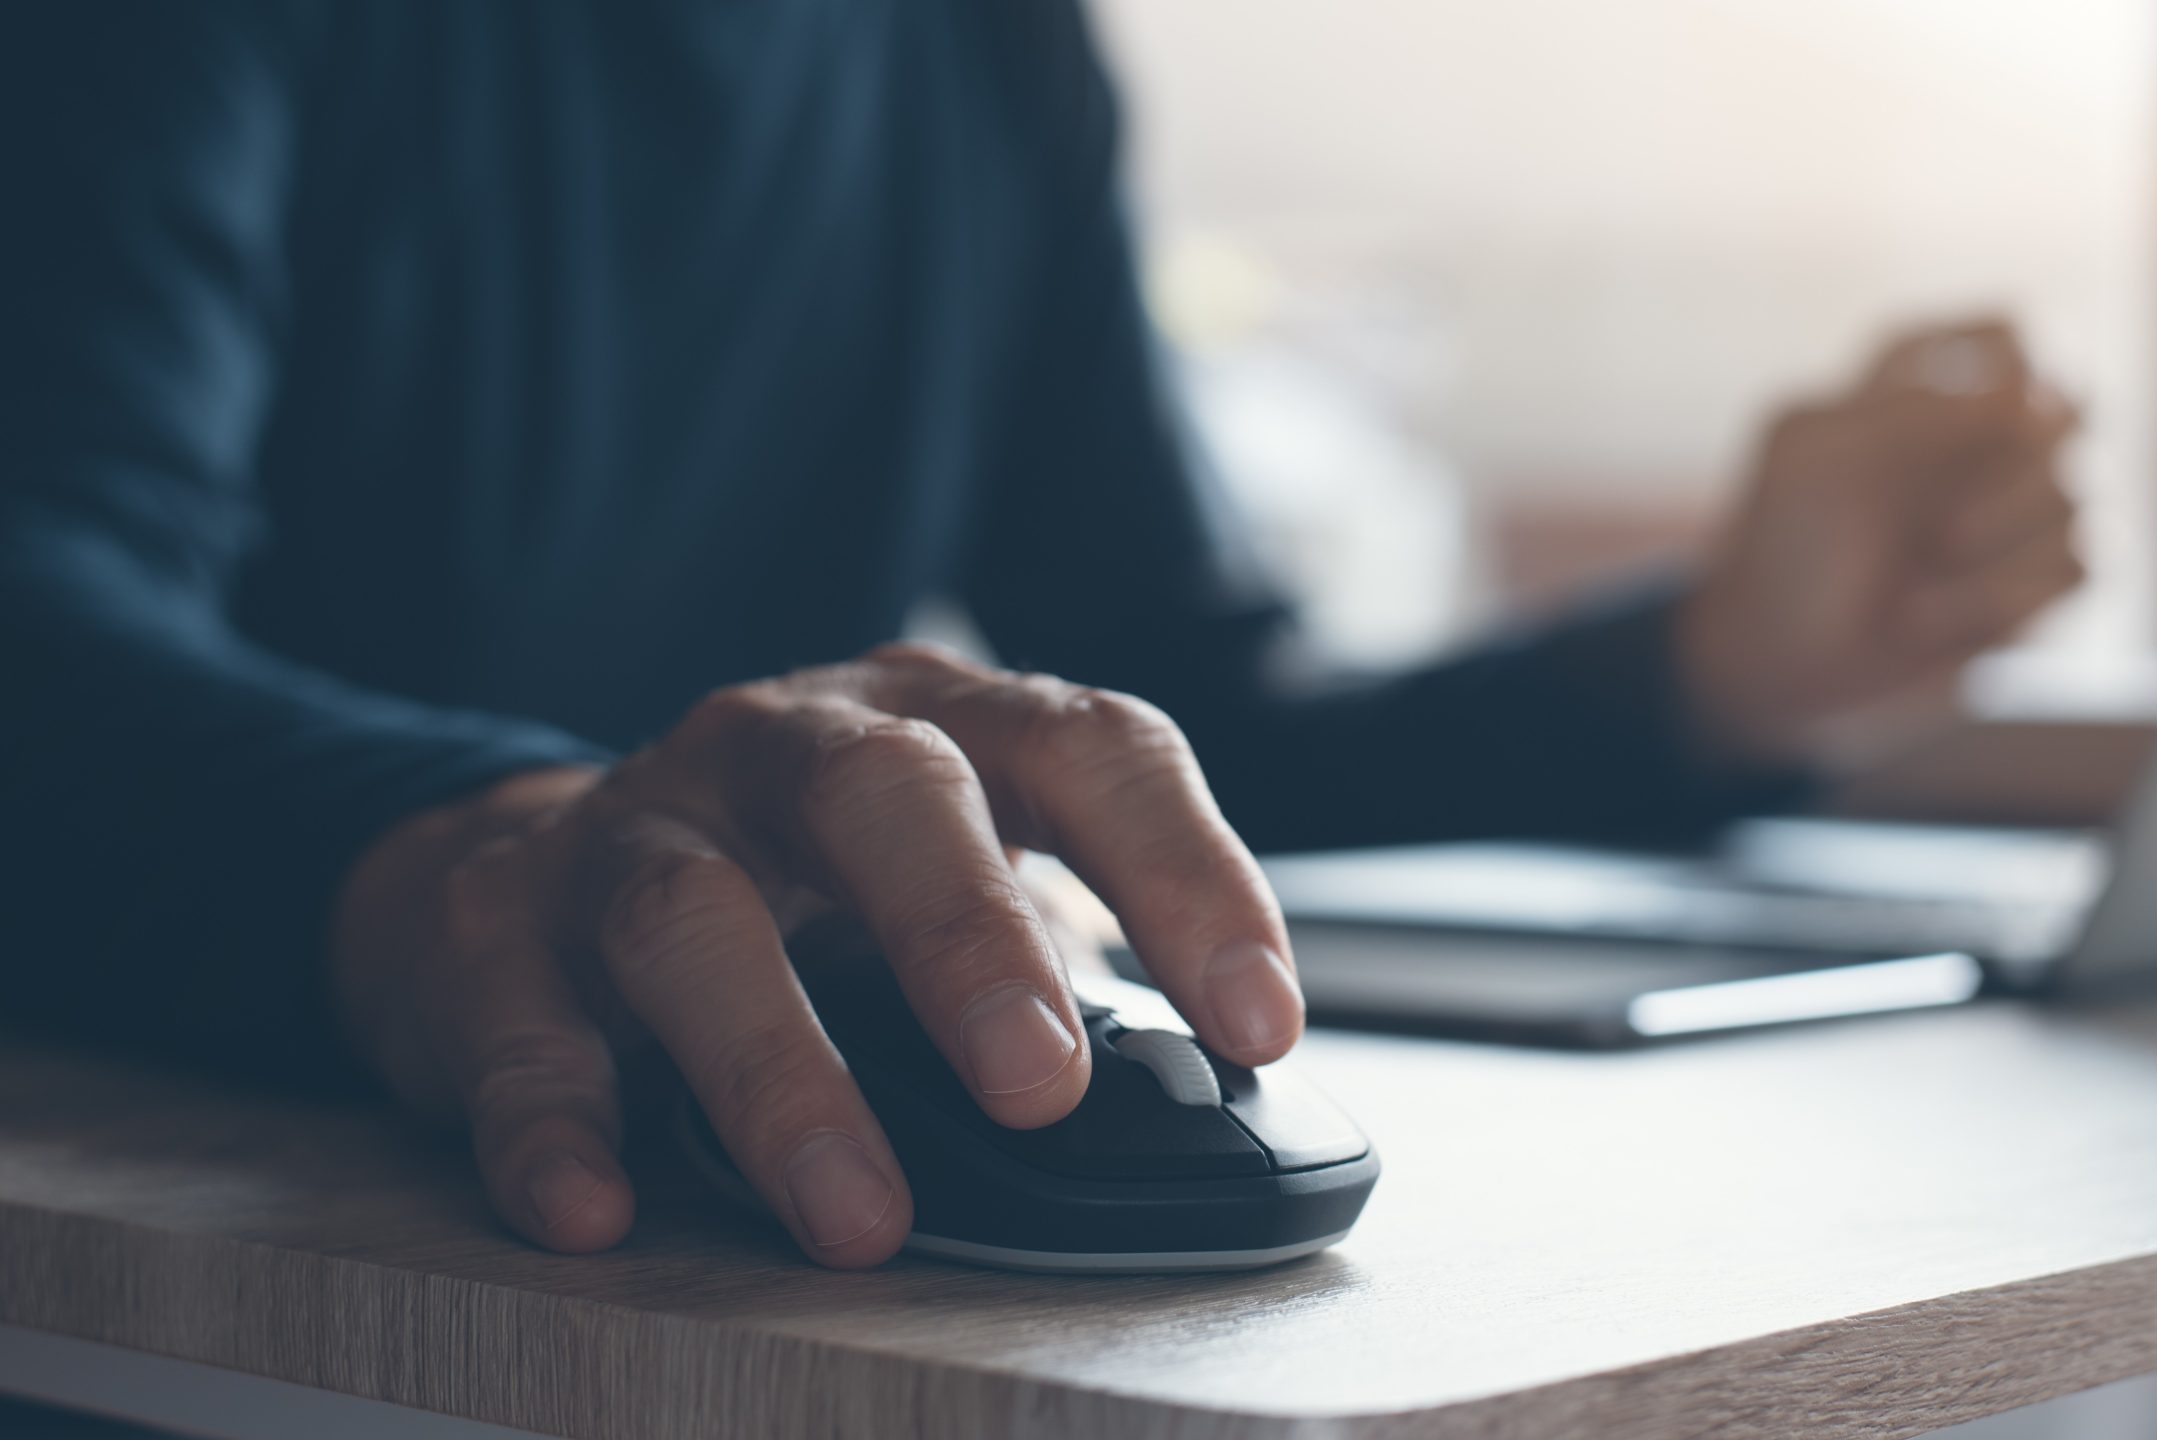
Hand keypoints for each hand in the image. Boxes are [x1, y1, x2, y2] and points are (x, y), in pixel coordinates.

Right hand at [329, 644, 1300, 1266]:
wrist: (516, 868)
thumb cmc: (791, 889)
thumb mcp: (939, 884)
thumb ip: (1060, 966)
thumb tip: (1209, 1111)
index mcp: (935, 724)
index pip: (1090, 749)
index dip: (1187, 872)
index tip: (1259, 1023)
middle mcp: (786, 747)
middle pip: (886, 795)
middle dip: (968, 937)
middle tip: (1040, 1089)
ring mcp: (634, 826)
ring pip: (694, 919)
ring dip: (779, 1073)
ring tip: (856, 1214)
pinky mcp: (494, 930)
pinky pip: (516, 1026)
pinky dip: (556, 1123)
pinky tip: (599, 1209)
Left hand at [1674, 320, 2085, 766]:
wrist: (1775, 665)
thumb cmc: (1786, 548)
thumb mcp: (1825, 459)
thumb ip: (1924, 412)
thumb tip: (2036, 390)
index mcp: (1920, 386)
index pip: (2006, 335)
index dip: (2006, 362)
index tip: (1964, 408)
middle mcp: (1981, 440)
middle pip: (2068, 406)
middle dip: (2004, 467)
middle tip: (1937, 519)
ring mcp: (2018, 511)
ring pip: (2075, 490)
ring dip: (1995, 537)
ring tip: (1920, 570)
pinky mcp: (2040, 580)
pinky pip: (2083, 562)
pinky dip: (2005, 593)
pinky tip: (1938, 616)